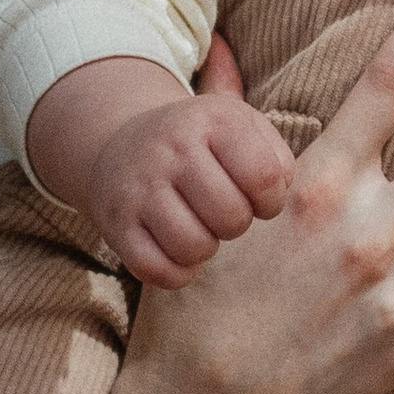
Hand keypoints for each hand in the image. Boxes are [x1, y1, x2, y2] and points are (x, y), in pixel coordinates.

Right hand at [79, 88, 296, 287]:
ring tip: (199, 228)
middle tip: (222, 213)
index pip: (265, 178)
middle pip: (231, 217)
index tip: (256, 199)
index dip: (270, 201)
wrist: (122, 144)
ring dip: (205, 249)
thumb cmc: (200, 144)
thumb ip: (276, 156)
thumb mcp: (239, 127)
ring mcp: (140, 186)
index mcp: (213, 120)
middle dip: (236, 225)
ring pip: (193, 247)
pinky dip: (176, 272)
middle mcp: (173, 148)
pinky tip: (178, 253)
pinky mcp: (116, 222)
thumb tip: (278, 192)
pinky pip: (155, 269)